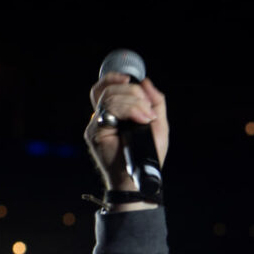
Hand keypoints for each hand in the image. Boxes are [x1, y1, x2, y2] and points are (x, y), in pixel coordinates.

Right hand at [84, 73, 168, 191]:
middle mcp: (102, 117)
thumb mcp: (158, 124)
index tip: (129, 78)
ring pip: (110, 98)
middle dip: (134, 93)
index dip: (114, 78)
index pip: (105, 88)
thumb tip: (146, 81)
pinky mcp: (95, 132)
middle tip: (148, 110)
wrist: (142, 176)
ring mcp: (96, 124)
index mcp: (114, 113)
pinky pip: (108, 111)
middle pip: (110, 90)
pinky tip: (142, 119)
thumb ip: (155, 102)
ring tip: (147, 117)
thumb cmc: (149, 153)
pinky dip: (129, 110)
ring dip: (134, 102)